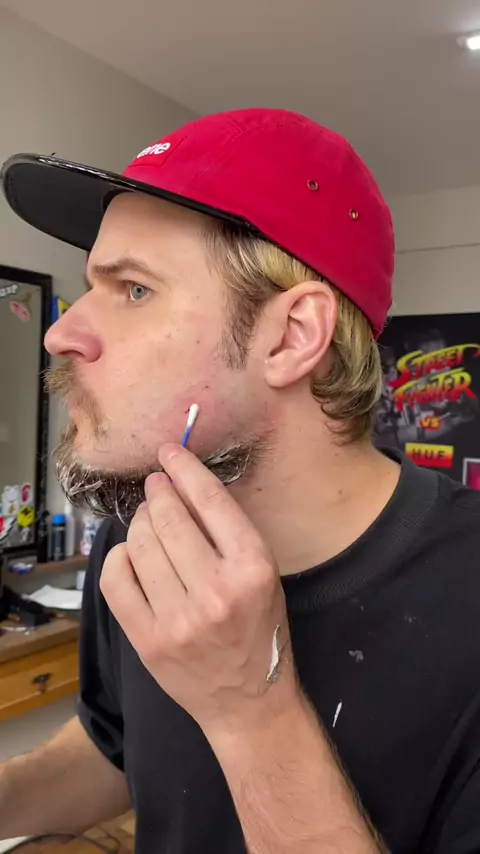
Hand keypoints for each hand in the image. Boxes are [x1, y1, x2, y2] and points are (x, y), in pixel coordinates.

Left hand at [100, 444, 297, 733]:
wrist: (249, 701)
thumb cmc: (260, 631)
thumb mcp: (264, 576)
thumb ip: (228, 534)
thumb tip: (183, 486)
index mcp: (253, 568)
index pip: (210, 501)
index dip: (184, 469)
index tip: (169, 452)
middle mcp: (216, 591)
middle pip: (169, 518)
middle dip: (158, 493)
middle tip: (155, 486)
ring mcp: (178, 618)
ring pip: (140, 544)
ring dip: (140, 522)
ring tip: (148, 522)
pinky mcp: (148, 639)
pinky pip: (116, 579)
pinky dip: (118, 557)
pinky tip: (131, 554)